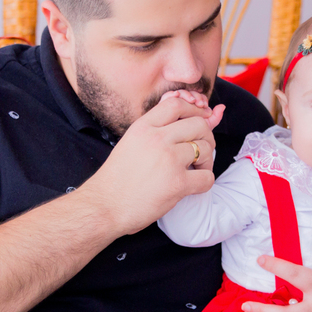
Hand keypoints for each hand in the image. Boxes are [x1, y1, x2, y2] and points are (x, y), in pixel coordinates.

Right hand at [80, 95, 225, 234]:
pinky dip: (205, 181)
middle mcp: (156, 139)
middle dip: (206, 136)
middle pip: (198, 124)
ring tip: (196, 170)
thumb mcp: (131, 143)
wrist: (103, 206)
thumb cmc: (117, 178)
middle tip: (201, 151)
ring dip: (207, 160)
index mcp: (143, 127)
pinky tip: (193, 185)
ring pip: (206, 148)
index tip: (202, 120)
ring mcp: (168, 160)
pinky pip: (207, 177)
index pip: (177, 104)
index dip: (195, 110)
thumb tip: (191, 120)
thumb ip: (156, 132)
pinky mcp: (177, 183)